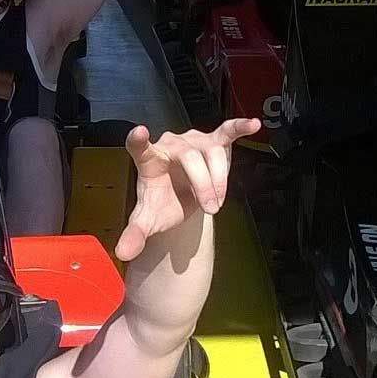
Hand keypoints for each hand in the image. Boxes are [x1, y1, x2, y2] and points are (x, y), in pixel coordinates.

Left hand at [115, 118, 259, 261]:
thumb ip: (135, 234)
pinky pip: (227, 131)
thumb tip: (123, 253)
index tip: (139, 133)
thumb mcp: (148, 221)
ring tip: (217, 202)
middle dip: (203, 185)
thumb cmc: (162, 205)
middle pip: (190, 157)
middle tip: (211, 209)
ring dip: (219, 179)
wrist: (181, 201)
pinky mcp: (213, 141)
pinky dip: (240, 127)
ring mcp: (193, 142)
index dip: (138, 140)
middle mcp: (170, 146)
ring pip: (212, 152)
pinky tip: (253, 124)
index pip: (139, 148)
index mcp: (149, 162)